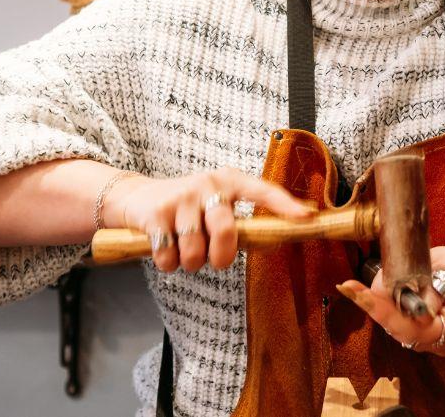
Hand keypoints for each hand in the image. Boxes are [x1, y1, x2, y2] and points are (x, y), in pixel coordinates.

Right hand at [107, 167, 312, 272]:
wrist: (137, 198)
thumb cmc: (189, 209)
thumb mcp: (217, 206)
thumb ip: (242, 223)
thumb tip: (278, 240)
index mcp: (230, 181)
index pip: (263, 191)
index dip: (286, 205)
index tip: (307, 218)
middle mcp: (208, 184)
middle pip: (226, 231)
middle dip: (221, 257)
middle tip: (216, 261)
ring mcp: (182, 197)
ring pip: (195, 249)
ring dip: (191, 263)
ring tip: (186, 253)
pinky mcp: (157, 212)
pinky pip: (169, 255)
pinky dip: (168, 263)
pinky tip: (166, 251)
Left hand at [336, 245, 444, 357]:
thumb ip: (432, 284)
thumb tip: (406, 297)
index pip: (420, 328)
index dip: (391, 314)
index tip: (367, 296)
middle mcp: (437, 342)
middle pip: (400, 330)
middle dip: (375, 307)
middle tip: (349, 287)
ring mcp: (422, 341)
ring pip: (391, 325)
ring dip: (372, 305)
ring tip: (352, 286)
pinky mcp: (408, 333)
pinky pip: (388, 321)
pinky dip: (375, 306)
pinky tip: (357, 291)